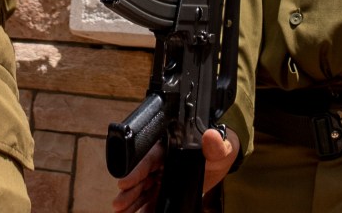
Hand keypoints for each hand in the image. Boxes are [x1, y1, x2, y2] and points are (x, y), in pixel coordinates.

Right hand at [111, 127, 236, 212]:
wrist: (222, 159)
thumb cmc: (219, 148)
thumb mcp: (219, 147)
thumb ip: (215, 145)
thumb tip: (211, 135)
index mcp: (169, 149)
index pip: (148, 160)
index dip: (135, 171)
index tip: (123, 183)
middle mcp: (162, 164)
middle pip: (142, 178)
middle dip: (129, 192)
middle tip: (119, 205)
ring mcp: (164, 178)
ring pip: (144, 191)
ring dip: (132, 202)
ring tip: (121, 212)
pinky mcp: (168, 190)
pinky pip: (154, 200)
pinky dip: (146, 209)